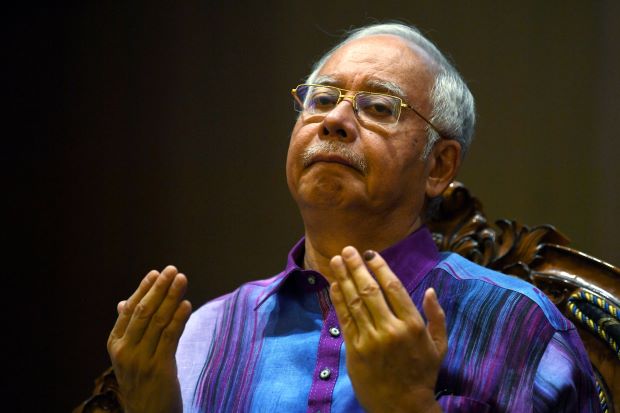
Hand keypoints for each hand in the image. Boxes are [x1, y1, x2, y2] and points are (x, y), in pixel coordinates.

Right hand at [107, 266, 191, 412]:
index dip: (143, 289)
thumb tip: (123, 302)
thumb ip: (129, 329)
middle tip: (173, 270)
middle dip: (159, 288)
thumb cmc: (141, 381)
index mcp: (115, 344)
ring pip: (158, 321)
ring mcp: (140, 360)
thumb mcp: (129, 356)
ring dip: (172, 297)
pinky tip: (186, 304)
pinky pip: (170, 338)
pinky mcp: (159, 368)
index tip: (157, 273)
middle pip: (144, 312)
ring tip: (182, 280)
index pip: (130, 310)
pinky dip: (178, 318)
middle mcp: (124, 351)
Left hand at [326, 247, 446, 412]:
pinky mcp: (355, 349)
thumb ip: (436, 316)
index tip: (370, 253)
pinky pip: (345, 319)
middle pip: (370, 290)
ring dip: (344, 278)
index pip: (393, 288)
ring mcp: (371, 339)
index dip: (380, 267)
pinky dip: (339, 300)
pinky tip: (334, 285)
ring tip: (336, 261)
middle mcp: (391, 329)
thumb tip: (431, 290)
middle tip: (347, 250)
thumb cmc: (422, 374)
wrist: (402, 406)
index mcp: (412, 325)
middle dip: (357, 267)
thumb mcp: (439, 346)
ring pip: (355, 302)